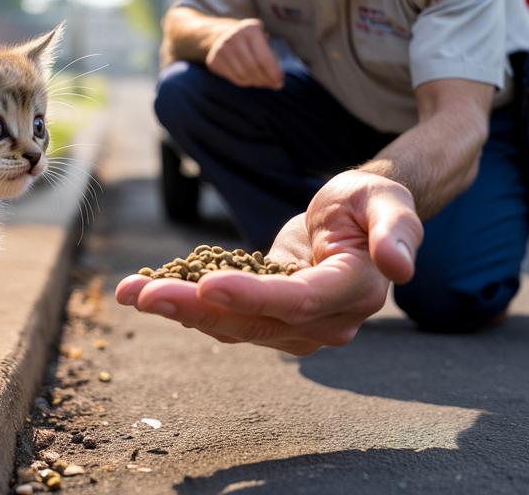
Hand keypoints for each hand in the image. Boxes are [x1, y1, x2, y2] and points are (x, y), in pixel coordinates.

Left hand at [115, 171, 422, 354]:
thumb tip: (400, 267)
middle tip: (144, 295)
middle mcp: (323, 321)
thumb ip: (397, 230)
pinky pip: (219, 315)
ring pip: (229, 324)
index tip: (208, 285)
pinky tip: (137, 291)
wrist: (355, 220)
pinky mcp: (264, 317)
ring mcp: (291, 325)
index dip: (254, 297)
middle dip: (195, 309)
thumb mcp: (388, 202)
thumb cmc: (370, 204)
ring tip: (128, 292)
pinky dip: (179, 303)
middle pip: (253, 321)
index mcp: (353, 292)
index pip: (298, 301)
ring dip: (176, 310)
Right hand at [205, 18, 283, 89]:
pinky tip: (250, 79)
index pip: (263, 58)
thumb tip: (277, 82)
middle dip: (265, 79)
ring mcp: (221, 48)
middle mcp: (234, 36)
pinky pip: (233, 78)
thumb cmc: (251, 41)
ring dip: (255, 82)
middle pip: (252, 68)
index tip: (280, 83)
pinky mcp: (213, 60)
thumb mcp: (264, 40)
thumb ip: (272, 58)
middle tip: (273, 85)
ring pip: (242, 75)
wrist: (222, 34)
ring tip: (262, 81)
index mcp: (250, 29)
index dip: (273, 73)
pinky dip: (244, 82)